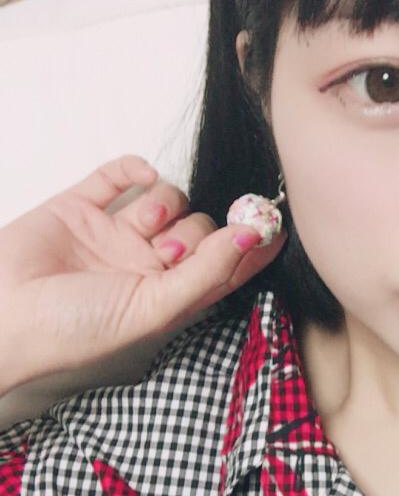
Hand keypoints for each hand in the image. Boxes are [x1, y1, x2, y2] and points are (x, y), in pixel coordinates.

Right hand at [0, 155, 284, 394]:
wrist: (3, 313)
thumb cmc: (78, 329)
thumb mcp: (154, 309)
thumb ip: (205, 273)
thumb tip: (251, 238)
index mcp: (171, 297)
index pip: (225, 265)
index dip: (252, 244)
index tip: (275, 221)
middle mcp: (149, 266)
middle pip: (201, 227)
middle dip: (196, 232)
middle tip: (169, 250)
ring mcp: (117, 234)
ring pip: (168, 198)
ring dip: (167, 203)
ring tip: (143, 227)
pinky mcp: (84, 207)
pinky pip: (120, 173)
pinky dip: (136, 166)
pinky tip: (140, 175)